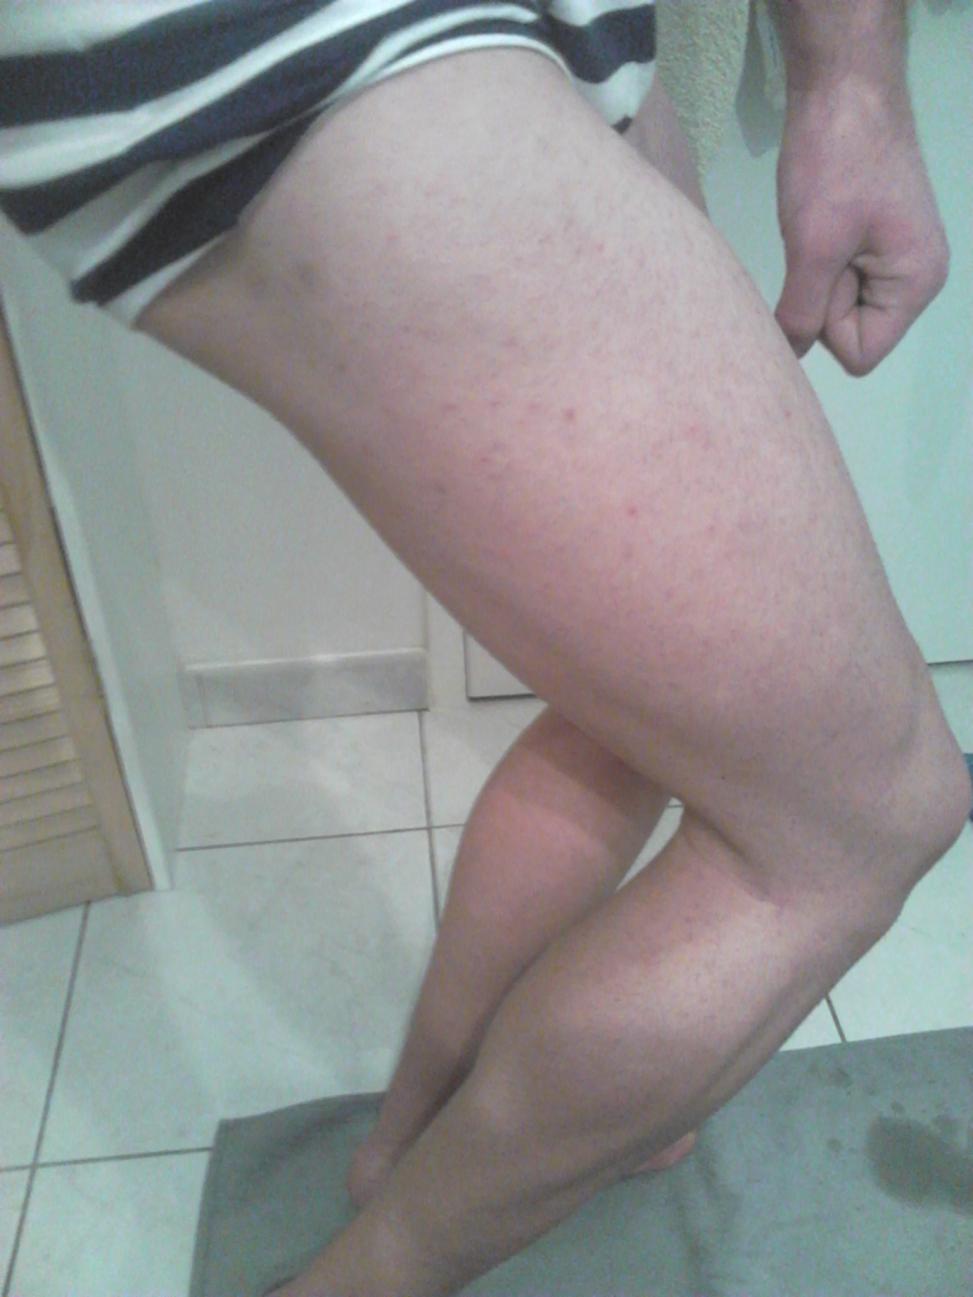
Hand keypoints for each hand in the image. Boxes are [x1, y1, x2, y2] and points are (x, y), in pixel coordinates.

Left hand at [773, 80, 949, 375]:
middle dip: (824, 299)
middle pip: (851, 333)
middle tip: (819, 242)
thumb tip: (787, 357)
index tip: (823, 270)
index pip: (859, 354)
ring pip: (839, 305)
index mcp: (916, 285)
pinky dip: (819, 260)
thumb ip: (802, 314)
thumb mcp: (813, 248)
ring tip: (819, 228)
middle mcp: (916, 279)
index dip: (827, 324)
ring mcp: (896, 259)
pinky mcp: (874, 241)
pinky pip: (837, 278)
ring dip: (817, 277)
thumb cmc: (834, 165)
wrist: (844, 88)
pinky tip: (819, 223)